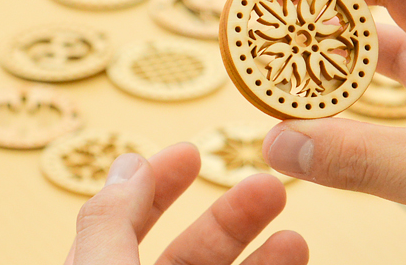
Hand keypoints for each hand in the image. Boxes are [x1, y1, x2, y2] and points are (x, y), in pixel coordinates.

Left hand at [65, 142, 307, 264]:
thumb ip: (109, 223)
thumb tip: (128, 163)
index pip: (124, 226)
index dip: (155, 186)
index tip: (191, 152)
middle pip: (189, 254)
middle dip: (229, 217)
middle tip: (267, 186)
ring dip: (264, 260)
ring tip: (295, 239)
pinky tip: (297, 261)